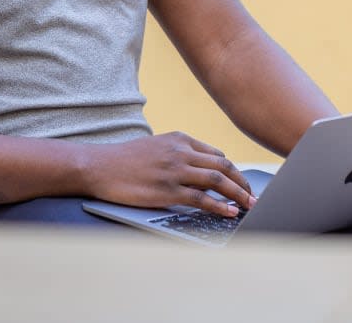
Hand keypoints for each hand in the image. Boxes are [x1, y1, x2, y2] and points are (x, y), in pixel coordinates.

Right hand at [83, 132, 255, 217]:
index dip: (233, 171)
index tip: (241, 184)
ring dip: (238, 194)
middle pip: (223, 167)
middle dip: (242, 183)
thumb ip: (179, 153)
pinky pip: (201, 199)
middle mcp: (181, 152)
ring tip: (249, 205)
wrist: (98, 166)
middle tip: (253, 196)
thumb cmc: (125, 160)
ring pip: (217, 181)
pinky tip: (229, 212)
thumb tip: (203, 167)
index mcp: (180, 139)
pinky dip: (220, 206)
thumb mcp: (156, 146)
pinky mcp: (167, 190)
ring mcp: (175, 171)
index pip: (217, 155)